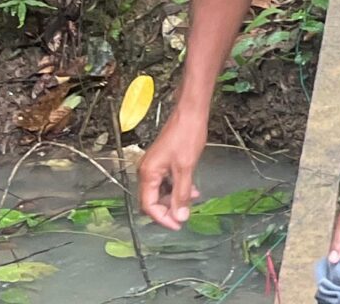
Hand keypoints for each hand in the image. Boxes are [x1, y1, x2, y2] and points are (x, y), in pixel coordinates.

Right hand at [135, 108, 208, 230]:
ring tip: (192, 200)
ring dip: (174, 198)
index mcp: (147, 174)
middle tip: (184, 216)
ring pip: (161, 191)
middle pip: (152, 200)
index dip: (162, 218)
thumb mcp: (186, 168)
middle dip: (168, 209)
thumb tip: (180, 216)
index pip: (149, 205)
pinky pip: (166, 181)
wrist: (190, 113)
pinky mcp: (163, 161)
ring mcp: (154, 166)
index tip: (178, 226)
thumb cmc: (186, 136)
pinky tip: (191, 189)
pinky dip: (177, 187)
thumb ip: (182, 193)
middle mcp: (147, 171)